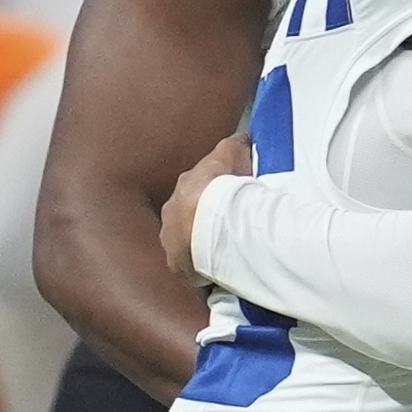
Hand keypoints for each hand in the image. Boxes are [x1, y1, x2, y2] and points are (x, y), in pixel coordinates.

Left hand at [159, 131, 254, 283]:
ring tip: (220, 253)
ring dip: (199, 246)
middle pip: (186, 217)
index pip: (195, 190)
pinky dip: (201, 269)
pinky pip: (189, 268)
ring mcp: (170, 241)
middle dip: (201, 222)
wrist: (209, 221)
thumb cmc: (220, 186)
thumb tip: (241, 139)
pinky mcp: (177, 265)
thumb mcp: (230, 153)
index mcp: (184, 188)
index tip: (223, 202)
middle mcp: (170, 213)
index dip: (210, 195)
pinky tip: (215, 271)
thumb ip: (234, 146)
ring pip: (185, 243)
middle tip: (223, 230)